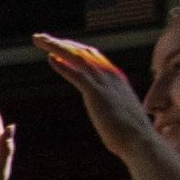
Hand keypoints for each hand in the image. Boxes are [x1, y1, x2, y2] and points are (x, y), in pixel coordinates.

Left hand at [34, 34, 156, 160]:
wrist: (140, 142)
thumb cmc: (131, 135)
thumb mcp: (120, 115)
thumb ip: (112, 108)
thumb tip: (110, 113)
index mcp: (116, 79)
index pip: (92, 57)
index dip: (73, 49)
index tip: (58, 46)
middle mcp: (110, 76)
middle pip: (82, 52)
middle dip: (60, 43)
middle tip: (40, 38)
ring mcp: (104, 83)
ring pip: (77, 58)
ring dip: (56, 47)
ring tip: (39, 40)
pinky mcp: (97, 94)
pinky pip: (77, 75)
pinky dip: (63, 65)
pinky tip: (49, 58)